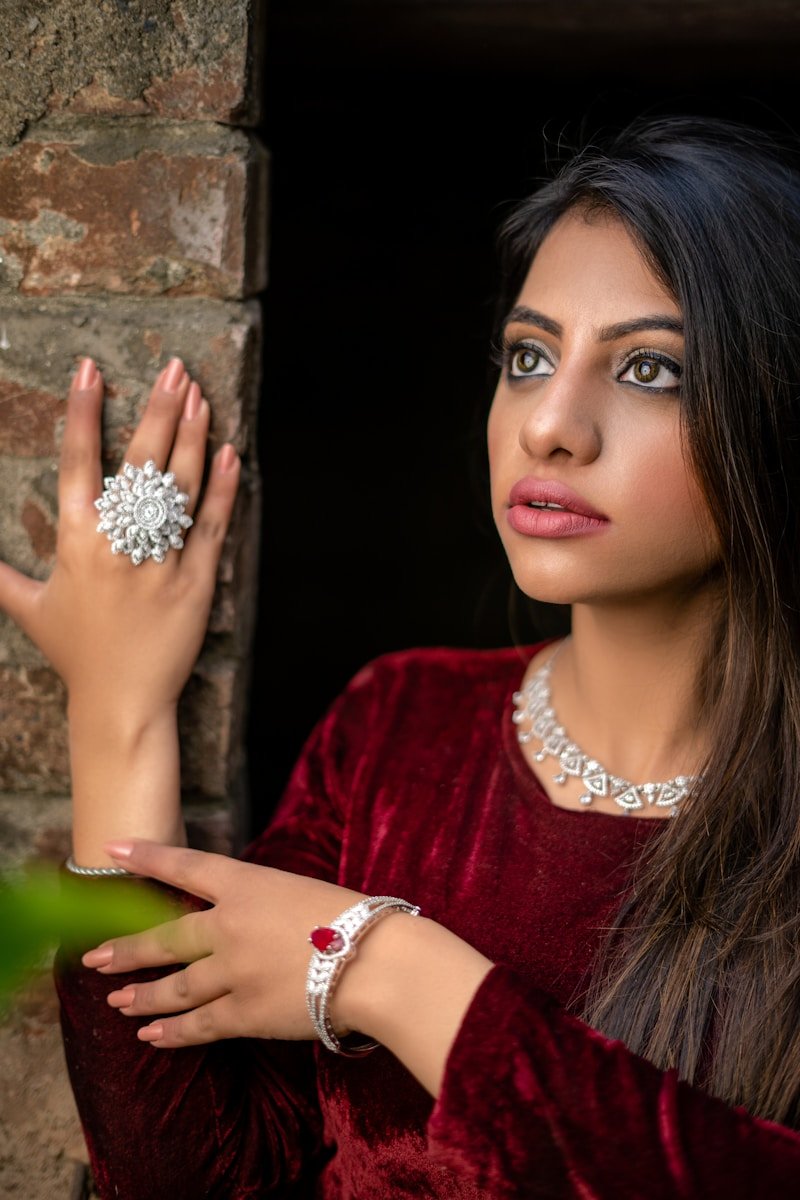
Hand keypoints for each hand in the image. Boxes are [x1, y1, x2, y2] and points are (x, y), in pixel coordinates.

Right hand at [0, 357, 239, 717]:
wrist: (121, 701)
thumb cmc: (76, 654)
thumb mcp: (30, 609)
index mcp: (77, 541)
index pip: (78, 462)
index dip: (83, 412)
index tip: (90, 370)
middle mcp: (119, 543)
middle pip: (141, 462)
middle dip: (158, 410)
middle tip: (174, 370)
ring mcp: (161, 560)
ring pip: (180, 486)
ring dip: (192, 436)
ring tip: (200, 395)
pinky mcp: (197, 581)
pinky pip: (212, 525)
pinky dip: (222, 488)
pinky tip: (229, 452)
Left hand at [81, 839, 367, 1047]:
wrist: (375, 962)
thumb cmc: (356, 920)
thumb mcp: (303, 891)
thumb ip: (265, 904)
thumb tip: (243, 924)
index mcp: (248, 884)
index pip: (186, 866)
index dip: (147, 857)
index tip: (112, 850)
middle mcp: (229, 926)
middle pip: (165, 938)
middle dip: (127, 949)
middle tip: (95, 957)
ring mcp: (232, 972)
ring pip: (173, 987)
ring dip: (141, 996)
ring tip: (118, 1002)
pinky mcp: (244, 1014)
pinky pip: (198, 1026)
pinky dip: (172, 1033)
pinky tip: (151, 1037)